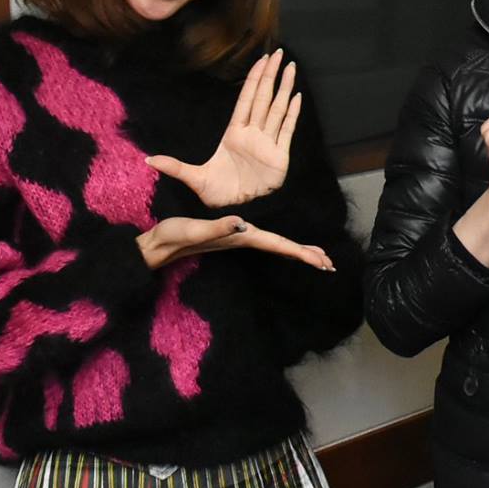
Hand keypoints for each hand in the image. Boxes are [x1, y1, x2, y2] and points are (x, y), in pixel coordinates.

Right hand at [136, 214, 335, 271]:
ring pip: (274, 244)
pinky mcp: (231, 234)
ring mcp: (238, 238)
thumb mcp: (196, 229)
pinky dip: (278, 242)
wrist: (158, 245)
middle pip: (281, 247)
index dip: (301, 252)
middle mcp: (243, 239)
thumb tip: (242, 223)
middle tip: (330, 264)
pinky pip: (263, 239)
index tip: (324, 262)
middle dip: (305, 255)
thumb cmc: (175, 237)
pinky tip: (281, 242)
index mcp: (241, 238)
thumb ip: (218, 227)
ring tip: (315, 256)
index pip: (278, 245)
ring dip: (294, 250)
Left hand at [147, 50, 299, 206]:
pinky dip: (292, 113)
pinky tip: (296, 96)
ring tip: (290, 68)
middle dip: (270, 76)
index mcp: (234, 134)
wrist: (236, 210)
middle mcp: (253, 133)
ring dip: (284, 88)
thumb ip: (174, 167)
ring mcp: (267, 143)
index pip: (246, 101)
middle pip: (263, 98)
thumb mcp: (193, 178)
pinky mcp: (279, 155)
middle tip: (277, 54)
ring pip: (277, 109)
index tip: (260, 61)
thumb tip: (148, 160)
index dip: (253, 80)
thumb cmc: (216, 194)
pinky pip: (287, 129)